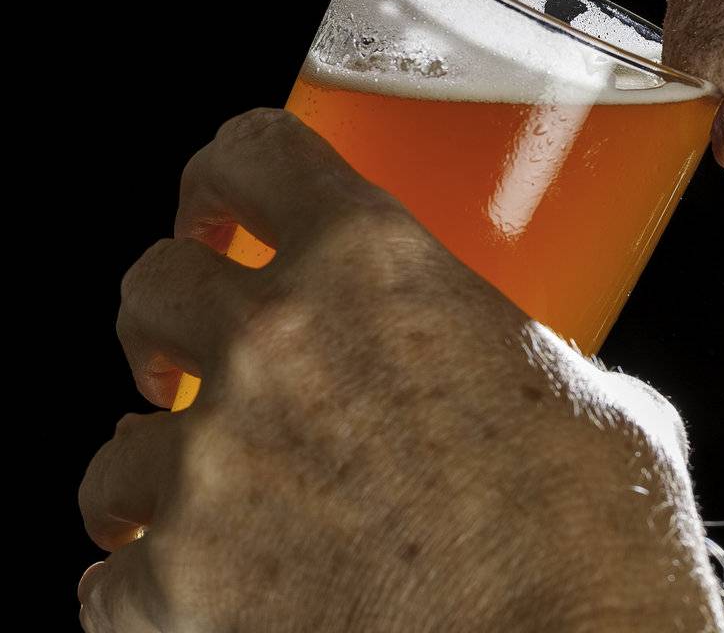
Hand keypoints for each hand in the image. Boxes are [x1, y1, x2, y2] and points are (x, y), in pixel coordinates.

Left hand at [78, 107, 723, 631]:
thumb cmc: (598, 530)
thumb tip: (516, 380)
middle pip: (153, 283)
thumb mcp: (576, 386)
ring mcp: (213, 469)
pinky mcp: (176, 593)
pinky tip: (210, 599)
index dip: (220, 175)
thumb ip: (510, 357)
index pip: (252, 150)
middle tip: (199, 359)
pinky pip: (109, 583)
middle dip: (170, 320)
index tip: (220, 214)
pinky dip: (150, 592)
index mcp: (373, 261)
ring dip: (158, 469)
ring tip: (209, 505)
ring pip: (115, 447)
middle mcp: (275, 341)